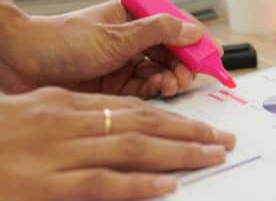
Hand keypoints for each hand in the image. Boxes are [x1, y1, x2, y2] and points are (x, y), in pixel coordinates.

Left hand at [0, 0, 206, 97]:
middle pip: (173, 49)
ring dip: (171, 77)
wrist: (20, 66)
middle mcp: (132, 38)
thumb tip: (191, 29)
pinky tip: (159, 89)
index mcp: (132, 15)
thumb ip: (157, 32)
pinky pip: (148, 87)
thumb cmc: (59, 42)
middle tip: (190, 73)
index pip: (175, 23)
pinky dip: (157, 89)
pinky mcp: (118, 84)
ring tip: (170, 83)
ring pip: (163, 70)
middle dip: (185, 62)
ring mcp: (126, 61)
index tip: (212, 52)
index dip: (195, 38)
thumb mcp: (115, 35)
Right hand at [0, 87, 234, 200]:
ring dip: (179, 152)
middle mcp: (70, 122)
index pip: (133, 108)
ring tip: (212, 155)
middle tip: (223, 138)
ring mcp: (60, 152)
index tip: (202, 124)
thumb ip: (77, 117)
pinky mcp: (47, 185)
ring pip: (133, 149)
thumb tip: (118, 124)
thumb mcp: (37, 112)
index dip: (173, 117)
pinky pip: (102, 183)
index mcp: (68, 104)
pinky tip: (167, 186)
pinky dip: (138, 185)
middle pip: (144, 124)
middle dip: (189, 131)